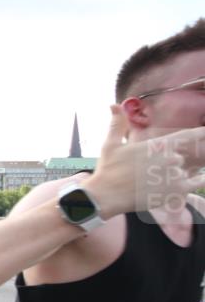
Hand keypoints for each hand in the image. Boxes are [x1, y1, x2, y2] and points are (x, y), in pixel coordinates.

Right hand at [82, 105, 204, 218]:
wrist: (106, 196)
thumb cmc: (108, 170)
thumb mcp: (110, 144)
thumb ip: (118, 124)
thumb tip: (113, 105)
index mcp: (157, 145)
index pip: (187, 136)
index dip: (201, 133)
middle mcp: (170, 158)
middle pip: (178, 159)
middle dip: (167, 165)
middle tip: (147, 174)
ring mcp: (175, 175)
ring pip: (183, 172)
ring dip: (173, 177)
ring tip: (151, 185)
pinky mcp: (177, 191)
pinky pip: (196, 183)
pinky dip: (194, 182)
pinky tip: (183, 185)